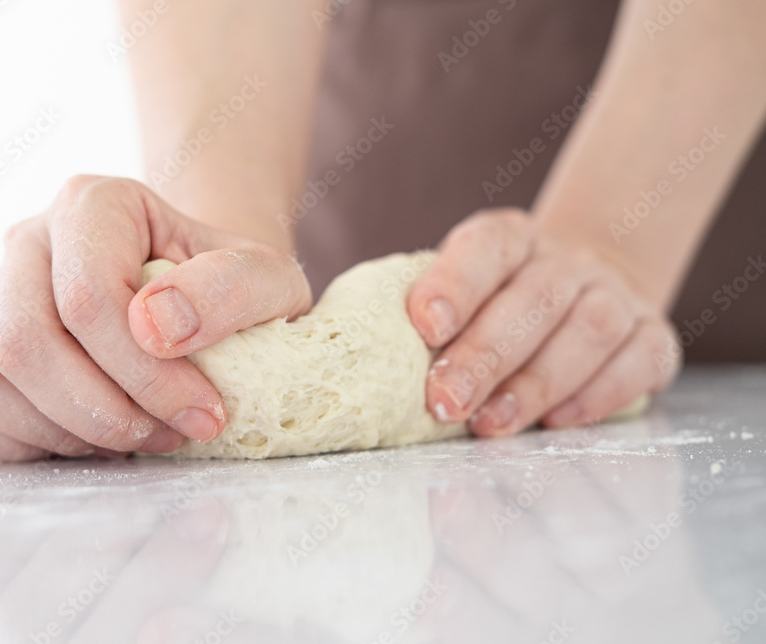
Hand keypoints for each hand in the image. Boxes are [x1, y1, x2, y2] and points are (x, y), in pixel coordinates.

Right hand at [0, 176, 310, 459]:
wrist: (193, 301)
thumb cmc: (229, 292)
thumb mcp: (268, 281)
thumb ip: (231, 289)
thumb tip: (154, 323)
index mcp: (93, 204)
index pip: (89, 296)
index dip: (146, 374)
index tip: (205, 412)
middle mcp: (28, 239)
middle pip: (26, 343)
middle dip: (104, 411)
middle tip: (170, 435)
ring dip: (68, 430)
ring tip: (136, 434)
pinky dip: (28, 440)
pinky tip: (91, 435)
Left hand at [407, 208, 680, 436]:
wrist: (584, 284)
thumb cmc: (497, 302)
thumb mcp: (460, 290)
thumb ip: (423, 317)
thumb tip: (362, 357)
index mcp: (509, 238)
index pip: (485, 249)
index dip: (454, 285)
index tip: (423, 326)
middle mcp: (566, 260)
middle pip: (533, 300)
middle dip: (485, 357)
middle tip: (445, 402)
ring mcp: (615, 295)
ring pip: (588, 331)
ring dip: (535, 384)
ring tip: (490, 425)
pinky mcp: (653, 335)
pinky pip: (640, 360)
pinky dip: (601, 394)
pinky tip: (558, 423)